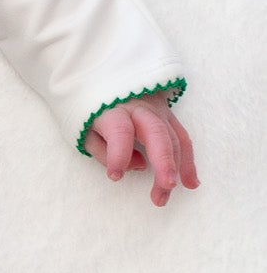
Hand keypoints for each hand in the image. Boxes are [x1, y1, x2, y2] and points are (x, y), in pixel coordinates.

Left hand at [81, 89, 199, 206]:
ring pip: (174, 139)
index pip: (120, 131)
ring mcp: (158, 111)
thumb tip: (138, 166)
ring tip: (163, 197)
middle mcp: (140, 108)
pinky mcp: (168, 115)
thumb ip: (104, 150)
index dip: (118, 154)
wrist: (101, 75)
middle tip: (165, 187)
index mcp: (113, 109)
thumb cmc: (89, 108)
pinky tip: (190, 183)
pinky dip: (187, 161)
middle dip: (164, 161)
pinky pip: (182, 138)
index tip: (115, 176)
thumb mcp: (83, 127)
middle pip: (157, 133)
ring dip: (175, 170)